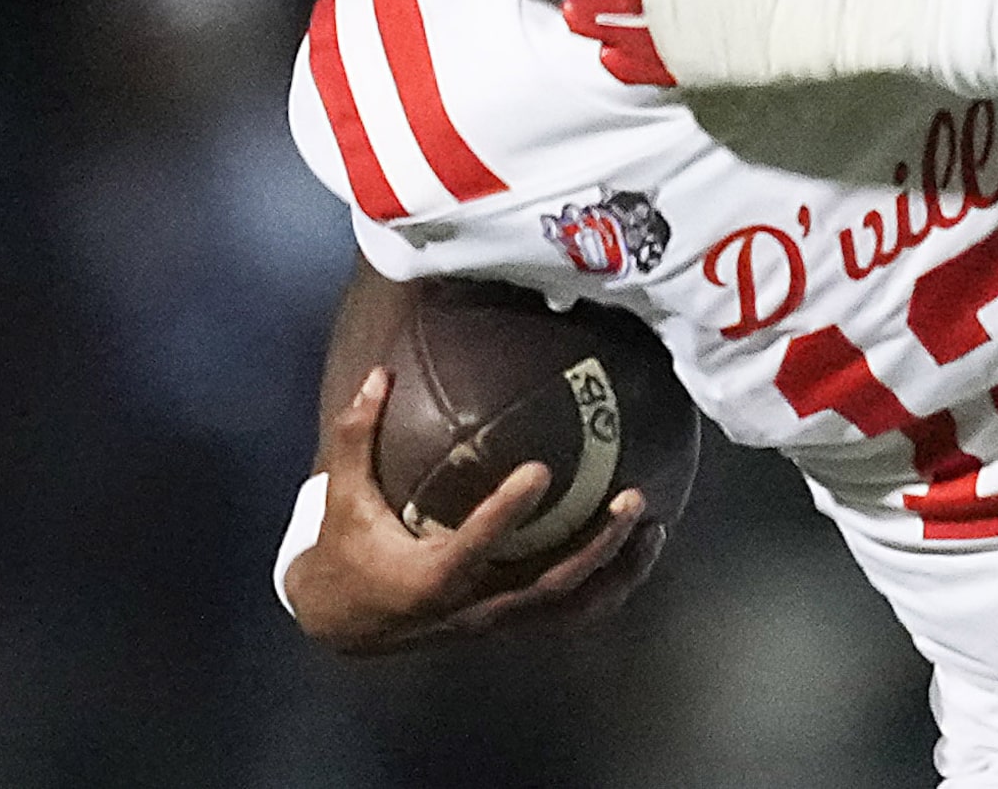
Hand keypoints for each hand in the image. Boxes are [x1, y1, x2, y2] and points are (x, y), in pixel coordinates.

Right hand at [282, 367, 661, 654]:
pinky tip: (637, 554)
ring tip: (654, 529)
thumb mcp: (343, 497)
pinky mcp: (509, 624)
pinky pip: (568, 615)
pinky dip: (608, 588)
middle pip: (548, 583)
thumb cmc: (348, 551)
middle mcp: (472, 606)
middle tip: (633, 499)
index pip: (477, 546)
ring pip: (569, 607)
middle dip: (596, 545)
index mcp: (431, 577)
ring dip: (616, 571)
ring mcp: (496, 621)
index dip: (508, 512)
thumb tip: (379, 373)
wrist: (346, 624)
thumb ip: (358, 436)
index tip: (542, 469)